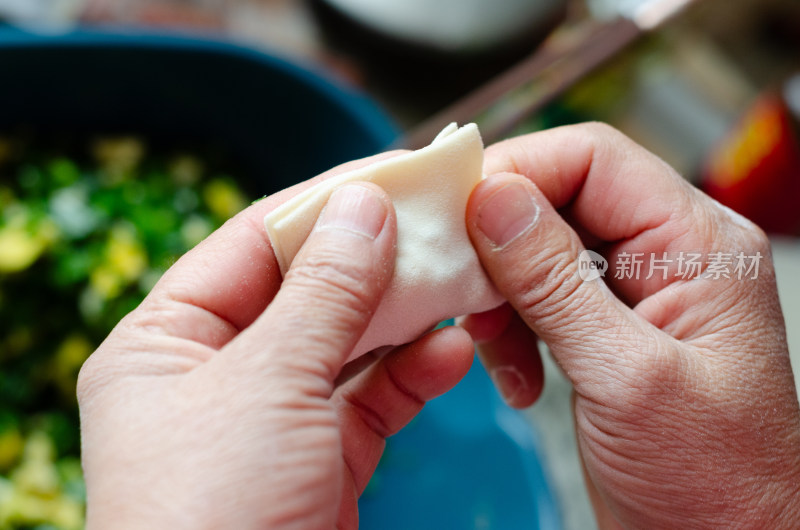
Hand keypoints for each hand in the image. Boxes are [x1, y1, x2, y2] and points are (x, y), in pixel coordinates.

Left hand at [77, 155, 473, 528]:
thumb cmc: (212, 515)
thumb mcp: (268, 384)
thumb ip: (325, 292)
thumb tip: (365, 204)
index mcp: (165, 342)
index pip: (253, 243)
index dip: (324, 204)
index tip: (393, 173)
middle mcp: (214, 374)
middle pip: (307, 290)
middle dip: (375, 258)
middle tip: (441, 218)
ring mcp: (271, 418)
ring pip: (348, 344)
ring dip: (404, 315)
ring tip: (460, 279)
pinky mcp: (320, 460)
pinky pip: (372, 399)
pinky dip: (414, 374)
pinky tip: (453, 351)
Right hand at [461, 123, 799, 527]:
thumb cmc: (713, 483)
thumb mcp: (625, 377)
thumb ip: (554, 282)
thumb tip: (493, 197)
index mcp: (698, 244)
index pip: (594, 159)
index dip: (519, 171)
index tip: (457, 208)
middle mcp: (669, 254)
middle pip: (561, 198)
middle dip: (499, 241)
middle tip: (459, 284)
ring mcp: (636, 292)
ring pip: (540, 248)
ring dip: (501, 293)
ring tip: (491, 345)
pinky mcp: (606, 330)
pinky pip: (541, 297)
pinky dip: (511, 329)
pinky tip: (514, 376)